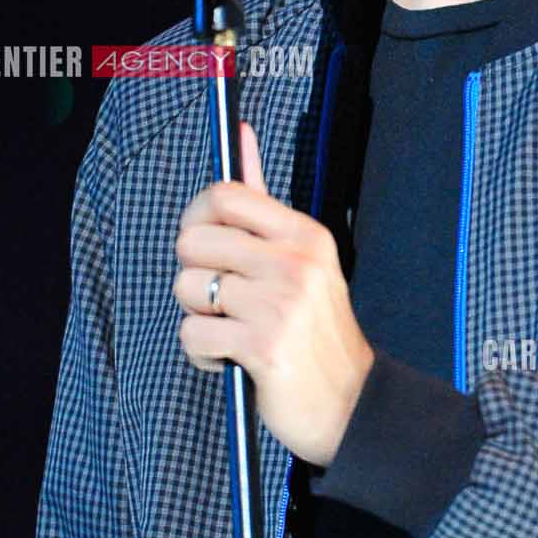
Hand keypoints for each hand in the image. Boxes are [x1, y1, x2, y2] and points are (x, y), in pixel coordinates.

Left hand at [175, 119, 375, 465]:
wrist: (350, 403)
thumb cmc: (316, 331)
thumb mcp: (302, 259)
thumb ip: (263, 202)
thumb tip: (239, 133)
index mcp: (304, 235)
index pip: (223, 195)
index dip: (198, 220)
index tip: (207, 248)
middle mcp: (295, 263)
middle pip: (192, 241)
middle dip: (195, 275)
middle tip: (224, 300)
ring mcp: (279, 304)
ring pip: (187, 290)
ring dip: (198, 318)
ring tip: (232, 331)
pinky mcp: (262, 346)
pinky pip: (192, 335)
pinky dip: (202, 354)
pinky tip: (231, 358)